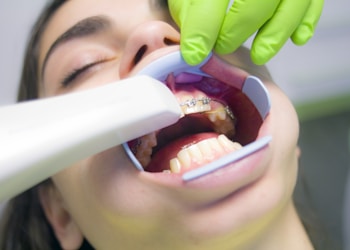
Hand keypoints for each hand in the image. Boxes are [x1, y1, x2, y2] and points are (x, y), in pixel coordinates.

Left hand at [169, 0, 323, 64]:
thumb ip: (189, 9)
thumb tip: (195, 47)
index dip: (203, 28)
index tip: (194, 54)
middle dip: (239, 28)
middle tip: (223, 47)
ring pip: (295, 1)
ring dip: (276, 33)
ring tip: (258, 55)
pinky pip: (315, 0)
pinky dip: (308, 21)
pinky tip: (297, 39)